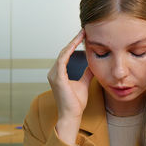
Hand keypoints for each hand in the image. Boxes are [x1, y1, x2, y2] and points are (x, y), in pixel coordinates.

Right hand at [47, 29, 93, 145]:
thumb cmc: (75, 103)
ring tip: (82, 34)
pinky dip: (69, 50)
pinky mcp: (58, 78)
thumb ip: (86, 73)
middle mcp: (54, 72)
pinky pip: (63, 59)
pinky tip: (76, 43)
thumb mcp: (84, 83)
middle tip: (84, 30)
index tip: (83, 35)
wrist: (71, 115)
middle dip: (74, 40)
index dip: (74, 44)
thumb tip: (92, 64)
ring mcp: (54, 75)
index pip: (66, 54)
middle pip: (64, 51)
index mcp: (59, 74)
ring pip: (63, 53)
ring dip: (72, 42)